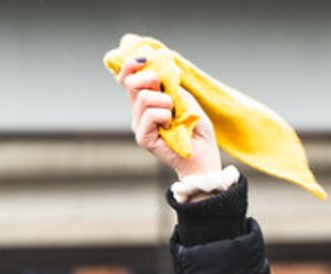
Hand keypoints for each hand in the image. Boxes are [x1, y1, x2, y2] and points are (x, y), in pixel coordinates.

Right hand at [116, 57, 220, 180]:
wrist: (204, 156)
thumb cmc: (196, 130)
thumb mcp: (185, 99)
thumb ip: (169, 85)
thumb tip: (157, 68)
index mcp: (146, 102)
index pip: (127, 79)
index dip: (130, 66)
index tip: (144, 59)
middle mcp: (138, 113)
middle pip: (131, 84)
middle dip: (150, 79)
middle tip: (167, 94)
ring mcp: (139, 126)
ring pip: (143, 98)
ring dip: (166, 102)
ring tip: (174, 116)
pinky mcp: (143, 138)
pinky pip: (149, 115)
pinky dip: (165, 116)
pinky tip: (171, 126)